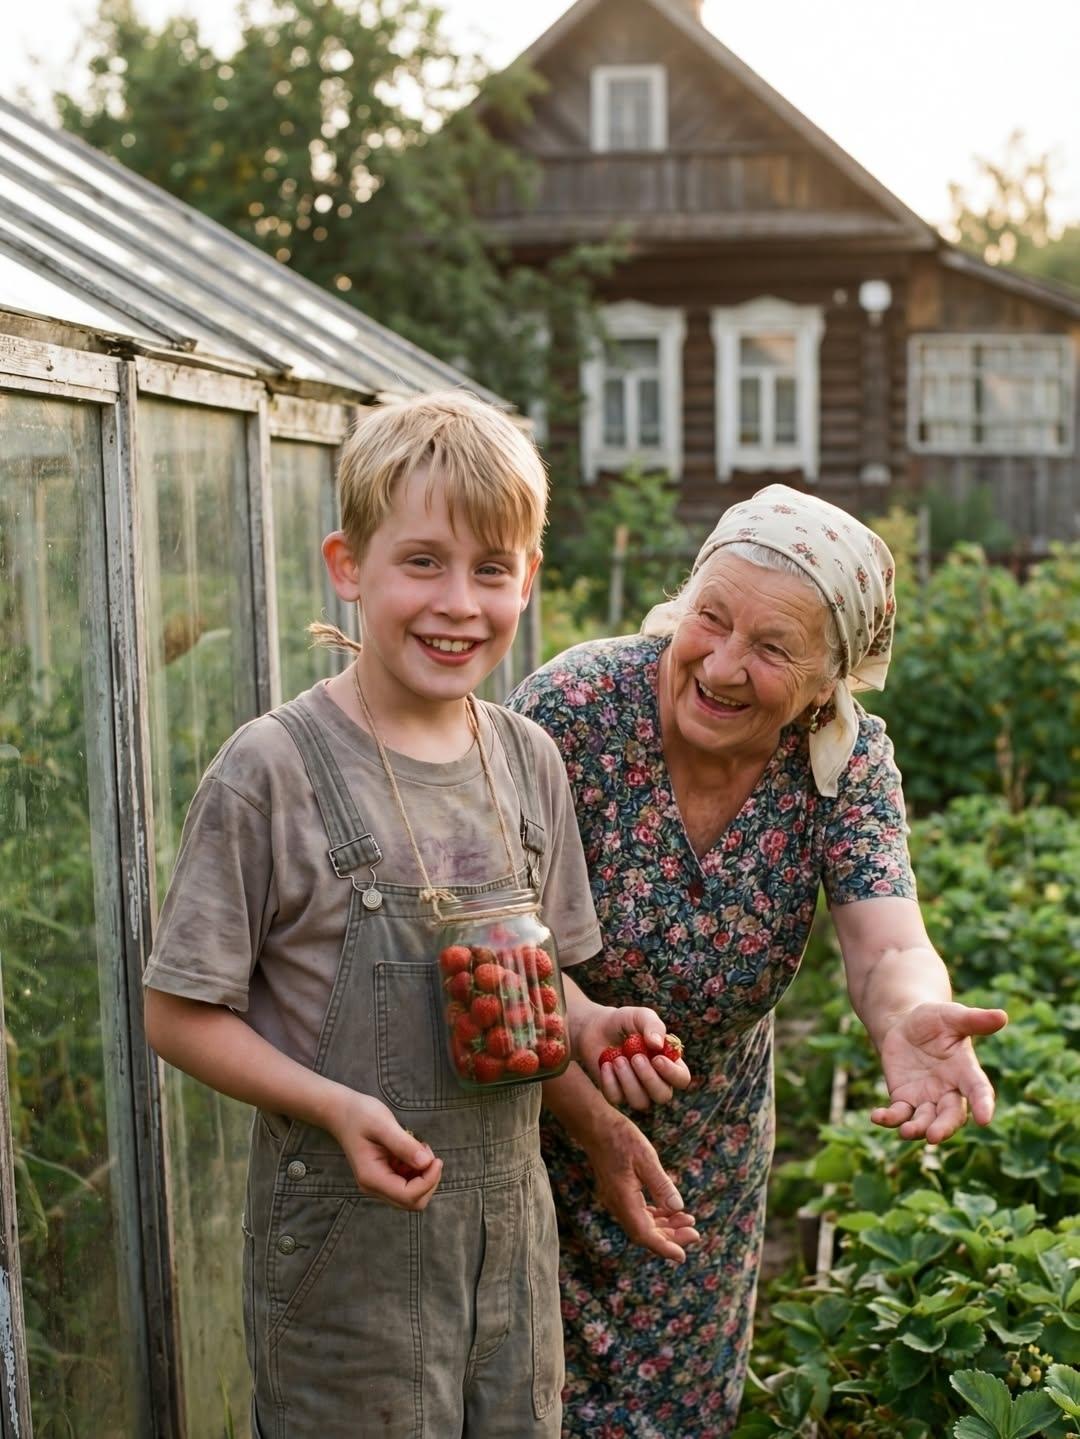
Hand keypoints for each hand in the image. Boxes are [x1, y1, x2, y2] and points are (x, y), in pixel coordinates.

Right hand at [328, 1089, 442, 1209]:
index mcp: (372, 1177)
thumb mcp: (383, 1124)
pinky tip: (412, 1150)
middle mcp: (374, 1187)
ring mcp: (378, 1184)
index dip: (428, 1181)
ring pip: (412, 1194)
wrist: (340, 1112)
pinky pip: (407, 1183)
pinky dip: (416, 1170)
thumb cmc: (359, 1115)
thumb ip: (404, 1144)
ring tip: (419, 1147)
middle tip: (428, 1153)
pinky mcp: (383, 1177)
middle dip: (428, 1180)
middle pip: (412, 1202)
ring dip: (423, 1175)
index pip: (408, 1196)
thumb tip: (426, 1162)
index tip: (436, 1159)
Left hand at [574, 1004, 691, 1109]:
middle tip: (635, 1057)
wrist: (595, 1027)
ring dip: (628, 1081)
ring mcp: (636, 1091)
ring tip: (618, 1059)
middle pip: (663, 1096)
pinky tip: (606, 1065)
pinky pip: (616, 1098)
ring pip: (640, 1102)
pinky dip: (610, 1082)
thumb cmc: (624, 1022)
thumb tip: (658, 1045)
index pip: (681, 1079)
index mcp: (669, 1063)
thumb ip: (652, 1026)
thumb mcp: (639, 1016)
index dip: (672, 1074)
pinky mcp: (616, 1094)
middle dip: (649, 1078)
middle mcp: (656, 1081)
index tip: (657, 1059)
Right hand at [580, 1111, 699, 1262]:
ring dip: (665, 1226)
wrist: (595, 1125)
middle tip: (695, 1232)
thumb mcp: (646, 1157)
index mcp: (623, 1199)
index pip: (644, 1234)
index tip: (682, 1256)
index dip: (664, 1248)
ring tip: (688, 1220)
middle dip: (670, 1237)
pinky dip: (656, 1215)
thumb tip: (677, 1208)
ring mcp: (617, 1199)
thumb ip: (661, 1185)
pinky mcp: (619, 1193)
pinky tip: (671, 1209)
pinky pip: (639, 1212)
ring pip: (642, 1223)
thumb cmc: (619, 1137)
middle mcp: (618, 1204)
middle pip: (645, 1233)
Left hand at [871, 1001, 1007, 1143]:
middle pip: (951, 1115)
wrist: (906, 1025)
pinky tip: (877, 1116)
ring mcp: (926, 1098)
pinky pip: (898, 1113)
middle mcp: (949, 1091)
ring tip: (906, 1132)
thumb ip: (974, 1020)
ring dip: (916, 1129)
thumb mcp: (952, 1016)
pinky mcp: (904, 1098)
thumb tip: (1003, 1016)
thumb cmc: (935, 1020)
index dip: (983, 1105)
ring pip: (924, 1121)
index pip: (978, 1091)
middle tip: (933, 1136)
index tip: (985, 1119)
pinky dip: (889, 1118)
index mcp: (966, 1072)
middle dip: (944, 1127)